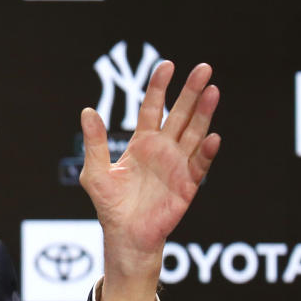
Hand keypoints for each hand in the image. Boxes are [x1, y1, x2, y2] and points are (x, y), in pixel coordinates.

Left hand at [79, 61, 220, 300]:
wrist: (124, 235)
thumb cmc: (110, 205)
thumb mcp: (95, 172)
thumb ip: (94, 142)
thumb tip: (87, 111)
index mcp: (141, 144)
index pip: (152, 109)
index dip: (159, 88)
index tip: (167, 65)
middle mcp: (162, 150)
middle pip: (179, 115)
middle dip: (190, 92)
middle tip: (204, 68)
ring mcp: (177, 165)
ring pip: (194, 133)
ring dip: (203, 114)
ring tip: (212, 91)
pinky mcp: (187, 184)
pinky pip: (199, 165)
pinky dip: (206, 152)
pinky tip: (212, 137)